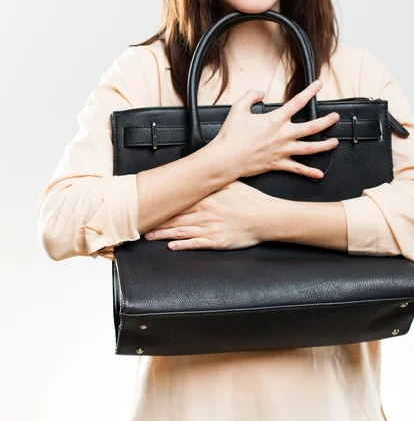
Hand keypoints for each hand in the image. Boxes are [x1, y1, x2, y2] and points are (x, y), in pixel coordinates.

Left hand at [143, 180, 271, 250]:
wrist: (265, 218)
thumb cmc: (251, 201)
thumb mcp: (232, 184)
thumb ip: (215, 181)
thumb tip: (203, 173)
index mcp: (207, 199)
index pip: (179, 201)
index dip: (163, 204)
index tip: (151, 205)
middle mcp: (205, 214)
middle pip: (176, 217)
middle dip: (157, 221)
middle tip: (141, 223)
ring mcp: (210, 229)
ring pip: (181, 231)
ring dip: (163, 234)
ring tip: (149, 236)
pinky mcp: (216, 242)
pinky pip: (195, 244)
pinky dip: (182, 245)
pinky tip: (171, 246)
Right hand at [214, 80, 339, 179]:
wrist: (227, 158)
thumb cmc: (231, 134)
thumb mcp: (238, 108)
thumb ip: (251, 95)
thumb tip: (261, 93)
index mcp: (275, 119)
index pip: (298, 102)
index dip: (310, 91)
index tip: (319, 84)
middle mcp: (283, 134)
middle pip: (312, 127)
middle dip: (327, 121)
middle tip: (335, 117)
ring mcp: (283, 150)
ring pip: (310, 148)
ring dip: (325, 146)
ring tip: (334, 143)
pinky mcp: (278, 164)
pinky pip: (297, 168)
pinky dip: (309, 172)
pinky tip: (320, 174)